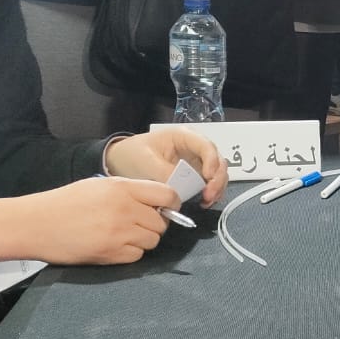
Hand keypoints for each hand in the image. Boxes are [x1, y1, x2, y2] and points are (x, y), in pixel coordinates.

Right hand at [0, 176, 181, 267]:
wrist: (33, 224)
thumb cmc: (64, 203)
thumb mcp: (99, 186)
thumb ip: (130, 191)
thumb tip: (158, 202)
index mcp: (123, 188)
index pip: (167, 195)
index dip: (170, 204)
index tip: (165, 208)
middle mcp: (125, 209)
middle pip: (162, 222)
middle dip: (154, 225)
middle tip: (137, 225)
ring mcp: (118, 233)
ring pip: (152, 240)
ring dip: (143, 240)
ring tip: (123, 236)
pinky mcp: (110, 254)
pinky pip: (137, 256)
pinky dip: (130, 253)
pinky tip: (113, 246)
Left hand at [105, 127, 227, 203]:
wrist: (121, 161)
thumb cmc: (133, 154)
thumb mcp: (145, 161)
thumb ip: (164, 172)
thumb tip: (181, 187)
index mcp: (184, 137)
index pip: (206, 146)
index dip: (211, 161)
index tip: (208, 177)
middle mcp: (195, 148)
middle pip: (218, 160)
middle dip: (217, 179)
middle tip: (208, 195)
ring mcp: (196, 162)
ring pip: (217, 173)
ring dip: (216, 188)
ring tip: (207, 201)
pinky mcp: (194, 175)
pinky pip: (209, 183)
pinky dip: (211, 193)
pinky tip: (204, 202)